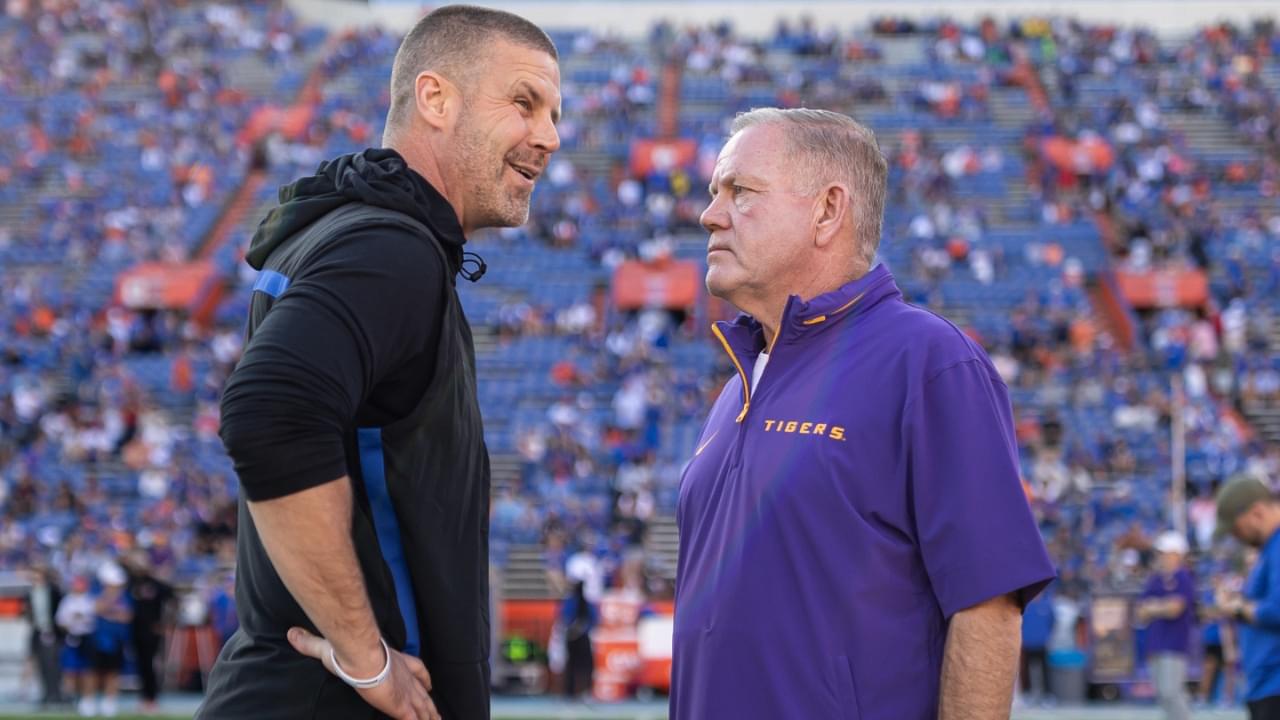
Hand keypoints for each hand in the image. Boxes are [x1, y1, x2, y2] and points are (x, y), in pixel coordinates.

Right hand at [288, 627, 439, 719]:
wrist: (359, 655)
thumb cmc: (348, 651)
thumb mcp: (329, 647)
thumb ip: (312, 643)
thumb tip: (292, 634)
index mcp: (395, 661)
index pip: (416, 668)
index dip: (422, 677)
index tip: (428, 683)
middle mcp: (404, 677)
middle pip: (423, 692)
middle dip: (429, 702)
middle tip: (435, 712)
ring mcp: (405, 692)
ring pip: (424, 708)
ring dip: (430, 716)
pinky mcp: (402, 706)